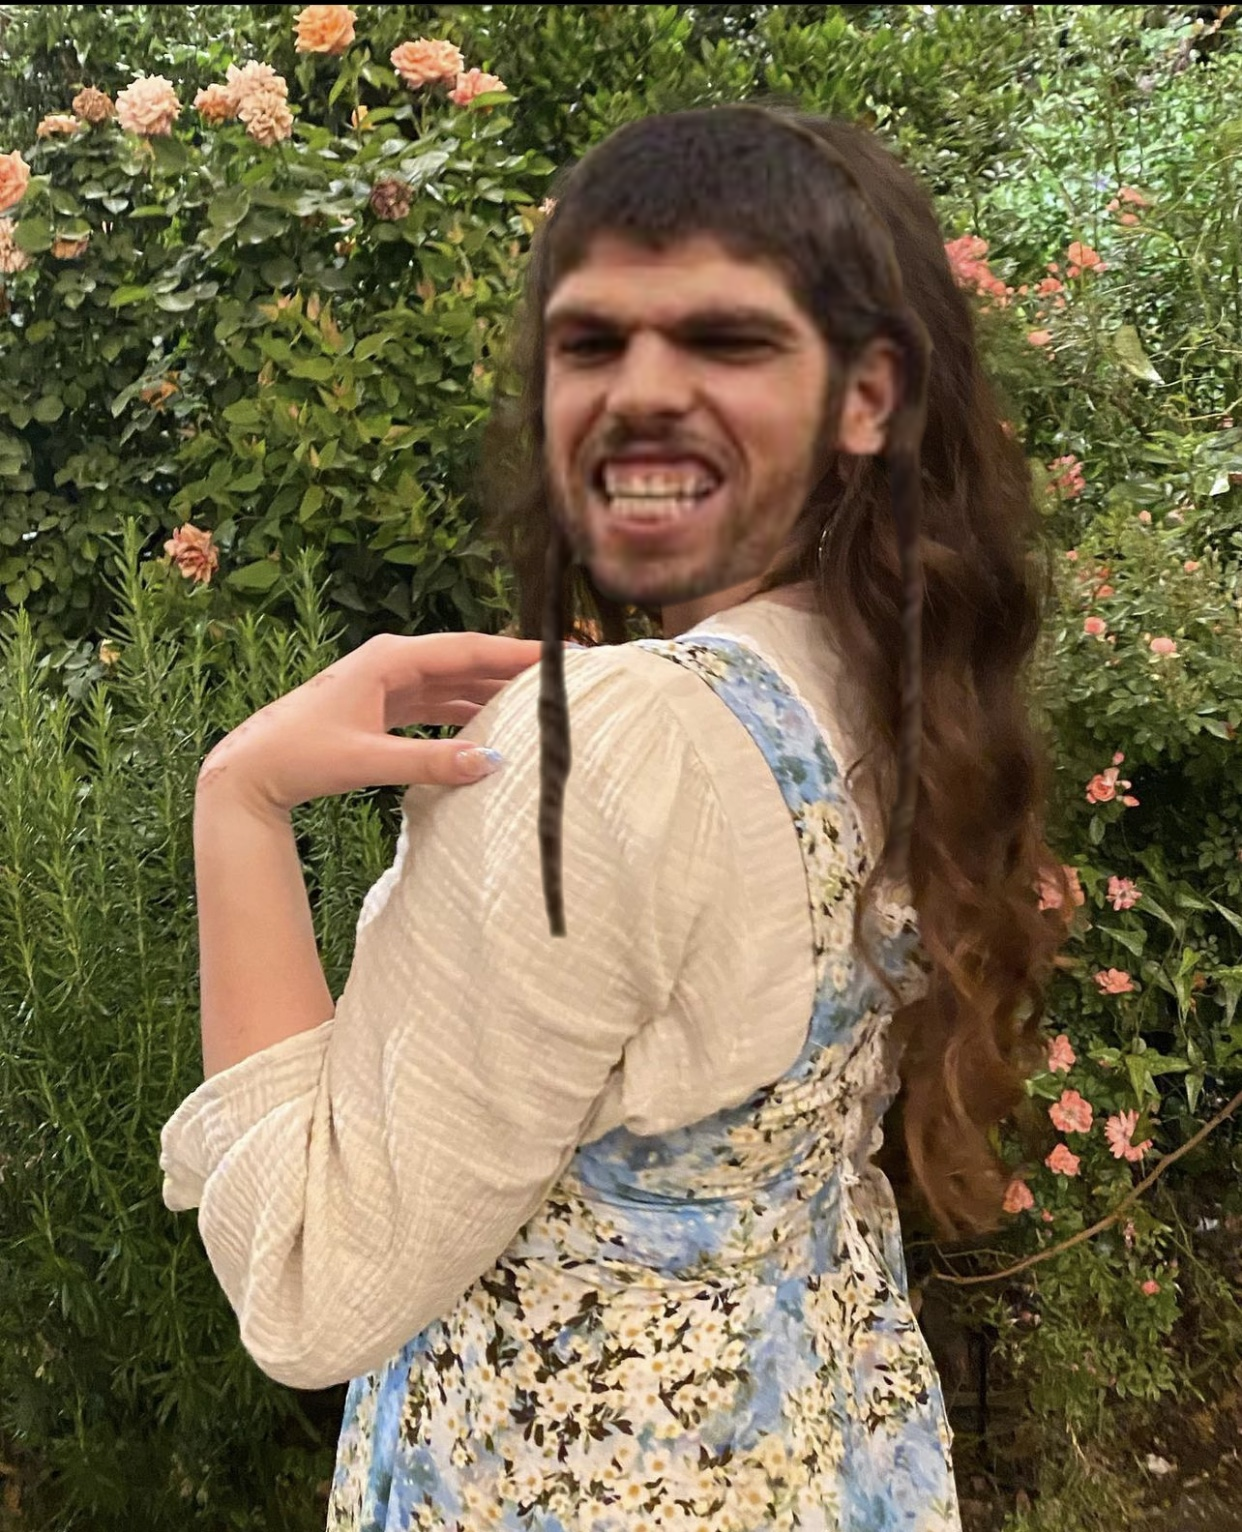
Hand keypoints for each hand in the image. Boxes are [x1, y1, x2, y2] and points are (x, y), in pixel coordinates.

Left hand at [196, 631, 550, 814]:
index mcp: (390, 658)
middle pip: (467, 659)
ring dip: (492, 691)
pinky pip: (437, 701)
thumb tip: (491, 761)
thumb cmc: (300, 756)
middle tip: (565, 677)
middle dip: (514, 668)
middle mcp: (392, 661)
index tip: (562, 656)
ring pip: (454, 681)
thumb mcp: (367, 760)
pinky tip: (492, 725)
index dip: (517, 653)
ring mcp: (387, 682)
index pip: (469, 649)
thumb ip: (429, 762)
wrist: (252, 769)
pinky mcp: (382, 705)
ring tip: (539, 701)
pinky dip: (466, 710)